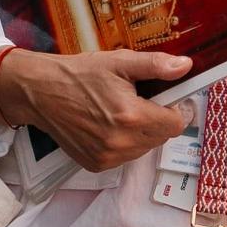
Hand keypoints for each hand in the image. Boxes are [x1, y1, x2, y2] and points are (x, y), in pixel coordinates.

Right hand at [0, 47, 189, 170]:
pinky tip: (107, 125)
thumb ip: (156, 65)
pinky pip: (125, 157)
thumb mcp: (119, 62)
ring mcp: (107, 157)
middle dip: (157, 119)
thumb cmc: (80, 74)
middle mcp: (121, 142)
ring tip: (119, 112)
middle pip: (161, 137)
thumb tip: (186, 67)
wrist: (40, 92)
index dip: (175, 109)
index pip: (176, 124)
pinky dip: (123, 143)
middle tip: (137, 100)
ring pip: (144, 148)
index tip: (164, 98)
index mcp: (131, 116)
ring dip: (141, 133)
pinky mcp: (96, 165)